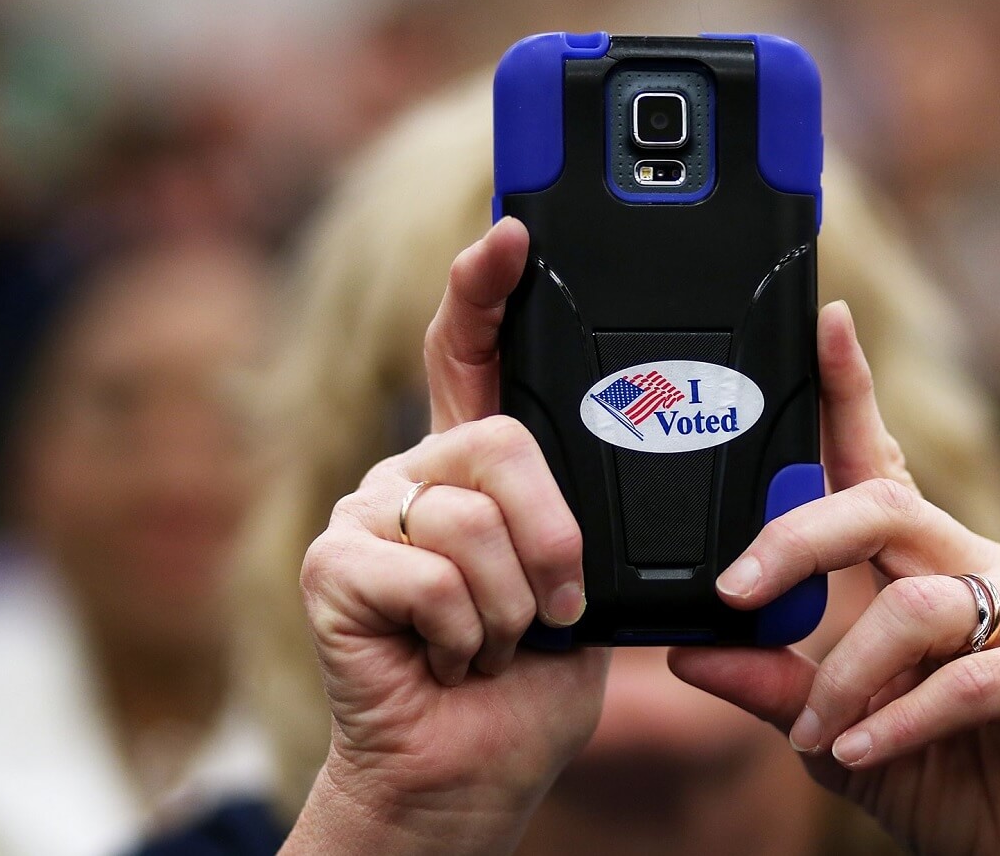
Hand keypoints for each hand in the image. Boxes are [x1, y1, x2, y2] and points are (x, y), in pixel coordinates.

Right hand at [284, 219, 609, 855]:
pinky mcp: (333, 566)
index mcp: (478, 467)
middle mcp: (417, 474)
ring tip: (492, 643)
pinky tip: (446, 658)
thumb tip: (667, 445)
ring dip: (515, 610)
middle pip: (503, 442)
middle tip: (552, 609)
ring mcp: (366, 514)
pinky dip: (468, 638)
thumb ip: (592, 510)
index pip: (471, 352)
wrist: (474, 768)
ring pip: (472, 521)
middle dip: (554, 543)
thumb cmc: (536, 676)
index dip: (487, 288)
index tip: (514, 232)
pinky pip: (433, 576)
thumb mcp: (588, 580)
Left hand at [669, 303, 999, 854]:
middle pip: (885, 507)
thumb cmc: (943, 776)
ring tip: (816, 732)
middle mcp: (979, 567)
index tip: (822, 320)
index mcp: (923, 565)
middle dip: (799, 540)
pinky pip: (969, 677)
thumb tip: (687, 652)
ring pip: (917, 603)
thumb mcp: (834, 729)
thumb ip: (773, 686)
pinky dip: (901, 719)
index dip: (852, 392)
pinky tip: (860, 750)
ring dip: (848, 674)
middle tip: (734, 589)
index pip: (880, 463)